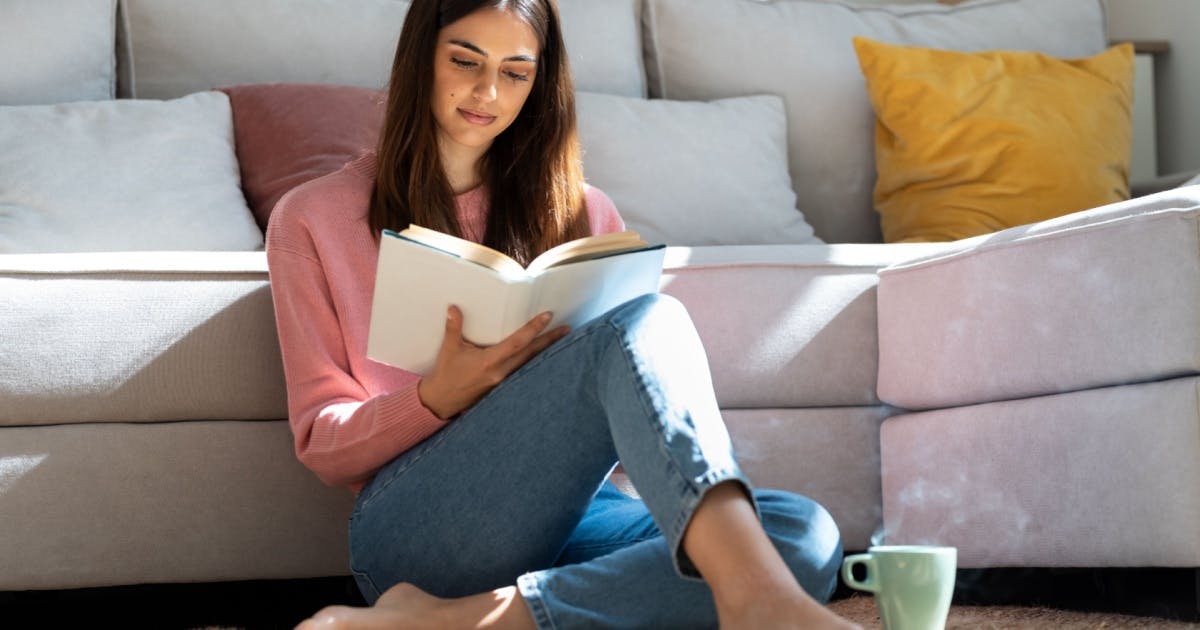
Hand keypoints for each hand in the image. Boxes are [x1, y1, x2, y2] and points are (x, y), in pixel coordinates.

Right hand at [417, 306, 569, 419]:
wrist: (441, 401)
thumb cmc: (446, 375)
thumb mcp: (449, 349)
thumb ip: (454, 327)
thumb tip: (454, 308)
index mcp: (489, 362)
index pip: (517, 342)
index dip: (533, 329)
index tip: (547, 316)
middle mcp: (500, 373)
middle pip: (531, 354)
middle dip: (549, 340)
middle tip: (566, 329)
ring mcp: (503, 381)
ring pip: (529, 363)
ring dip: (545, 351)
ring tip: (560, 339)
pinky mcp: (502, 386)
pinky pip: (523, 371)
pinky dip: (533, 361)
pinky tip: (542, 355)